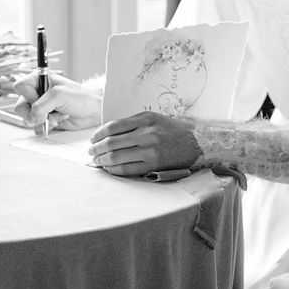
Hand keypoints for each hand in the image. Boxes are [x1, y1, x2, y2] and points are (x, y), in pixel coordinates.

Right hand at [10, 71, 102, 131]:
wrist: (94, 111)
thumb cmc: (81, 98)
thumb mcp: (59, 96)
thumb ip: (40, 106)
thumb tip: (31, 118)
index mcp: (38, 80)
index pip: (19, 87)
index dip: (28, 95)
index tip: (40, 98)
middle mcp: (37, 93)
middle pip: (20, 105)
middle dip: (34, 112)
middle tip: (47, 113)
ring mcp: (40, 107)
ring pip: (27, 118)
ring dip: (42, 120)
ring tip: (57, 116)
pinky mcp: (45, 119)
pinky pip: (35, 127)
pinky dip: (45, 127)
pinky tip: (58, 121)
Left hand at [89, 111, 203, 177]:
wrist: (197, 143)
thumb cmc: (174, 131)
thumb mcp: (154, 118)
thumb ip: (133, 123)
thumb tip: (109, 133)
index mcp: (145, 119)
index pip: (113, 127)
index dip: (99, 134)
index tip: (93, 139)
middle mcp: (147, 134)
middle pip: (112, 142)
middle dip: (97, 149)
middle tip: (91, 152)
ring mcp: (150, 150)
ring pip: (117, 157)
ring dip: (103, 160)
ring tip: (97, 161)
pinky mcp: (154, 164)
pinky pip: (128, 169)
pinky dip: (115, 170)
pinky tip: (109, 169)